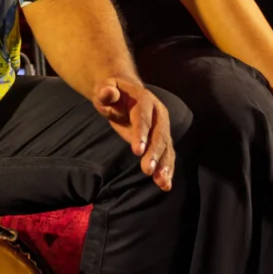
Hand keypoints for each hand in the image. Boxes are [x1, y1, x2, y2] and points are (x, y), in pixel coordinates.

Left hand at [95, 75, 174, 190]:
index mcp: (145, 100)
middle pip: (159, 134)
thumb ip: (106, 91)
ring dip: (164, 165)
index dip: (141, 133)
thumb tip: (108, 91)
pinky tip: (165, 185)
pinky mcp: (162, 139)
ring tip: (162, 183)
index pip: (143, 118)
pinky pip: (167, 154)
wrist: (125, 94)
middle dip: (154, 153)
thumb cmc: (112, 93)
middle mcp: (158, 114)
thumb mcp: (105, 89)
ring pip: (166, 147)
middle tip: (147, 171)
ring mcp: (162, 127)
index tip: (137, 151)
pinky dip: (167, 169)